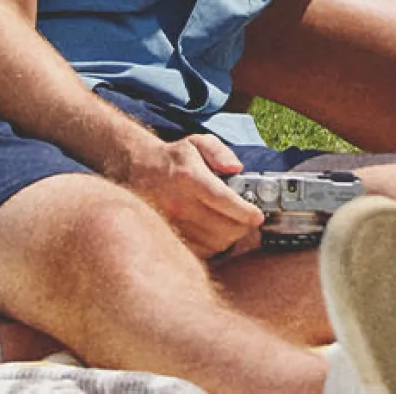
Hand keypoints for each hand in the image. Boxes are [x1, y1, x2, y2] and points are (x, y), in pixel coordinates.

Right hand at [107, 134, 265, 256]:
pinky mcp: (168, 238)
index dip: (245, 211)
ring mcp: (172, 224)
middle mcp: (178, 203)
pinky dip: (214, 246)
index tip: (258, 215)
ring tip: (232, 223)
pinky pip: (200, 252)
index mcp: (189, 177)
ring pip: (214, 243)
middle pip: (222, 226)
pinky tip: (215, 232)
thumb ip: (220, 152)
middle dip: (243, 225)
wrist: (137, 170)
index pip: (222, 199)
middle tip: (249, 218)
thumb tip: (236, 169)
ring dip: (230, 236)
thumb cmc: (174, 158)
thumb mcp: (198, 142)